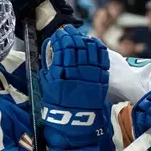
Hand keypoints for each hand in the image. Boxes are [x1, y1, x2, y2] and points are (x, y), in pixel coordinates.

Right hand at [41, 25, 109, 148]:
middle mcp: (76, 72)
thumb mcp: (48, 85)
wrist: (76, 120)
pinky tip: (93, 43)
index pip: (62, 48)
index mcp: (60, 73)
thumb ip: (49, 67)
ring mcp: (90, 74)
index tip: (59, 34)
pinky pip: (101, 58)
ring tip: (80, 36)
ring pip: (89, 50)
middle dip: (72, 36)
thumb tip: (51, 50)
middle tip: (69, 31)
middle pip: (76, 46)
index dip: (61, 38)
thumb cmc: (59, 103)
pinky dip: (97, 48)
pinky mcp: (101, 78)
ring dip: (84, 40)